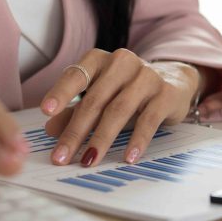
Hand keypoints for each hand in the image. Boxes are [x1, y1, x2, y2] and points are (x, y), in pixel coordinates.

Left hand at [40, 49, 200, 166]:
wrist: (174, 81)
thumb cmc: (127, 90)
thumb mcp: (100, 97)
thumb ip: (74, 111)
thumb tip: (50, 129)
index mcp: (100, 60)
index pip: (77, 75)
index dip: (61, 92)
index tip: (46, 111)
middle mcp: (122, 63)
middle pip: (95, 99)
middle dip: (76, 131)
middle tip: (61, 156)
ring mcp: (146, 76)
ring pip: (119, 110)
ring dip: (102, 138)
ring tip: (89, 160)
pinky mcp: (166, 94)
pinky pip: (149, 119)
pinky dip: (137, 140)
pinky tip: (128, 157)